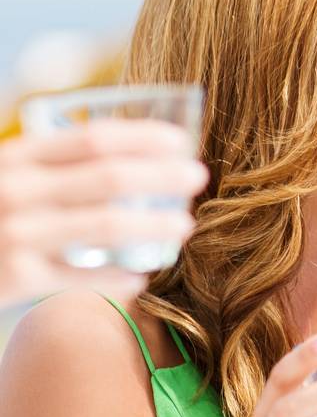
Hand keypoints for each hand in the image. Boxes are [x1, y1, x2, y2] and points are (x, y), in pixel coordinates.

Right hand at [0, 120, 207, 305]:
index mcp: (14, 157)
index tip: (181, 141)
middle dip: (162, 176)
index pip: (92, 137)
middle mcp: (15, 190)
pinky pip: (83, 278)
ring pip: (106, 225)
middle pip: (110, 177)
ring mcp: (15, 234)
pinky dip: (119, 277)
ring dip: (154, 224)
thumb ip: (49, 167)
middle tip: (198, 178)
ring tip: (183, 226)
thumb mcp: (7, 176)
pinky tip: (142, 277)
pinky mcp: (13, 279)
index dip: (144, 137)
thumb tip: (129, 157)